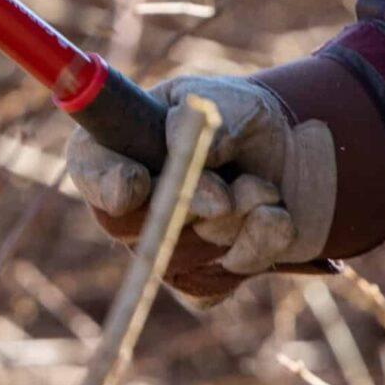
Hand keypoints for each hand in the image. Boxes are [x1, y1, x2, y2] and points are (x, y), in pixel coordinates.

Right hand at [66, 74, 337, 304]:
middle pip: (128, 226)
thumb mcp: (229, 101)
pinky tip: (273, 218)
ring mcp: (160, 249)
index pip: (90, 168)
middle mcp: (128, 205)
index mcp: (118, 145)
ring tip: (261, 185)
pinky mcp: (198, 283)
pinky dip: (256, 247)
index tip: (136, 180)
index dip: (105, 181)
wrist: (295, 161)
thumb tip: (188, 143)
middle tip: (224, 194)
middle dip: (186, 205)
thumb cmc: (244, 121)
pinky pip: (215, 284)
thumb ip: (203, 117)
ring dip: (235, 218)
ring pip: (182, 254)